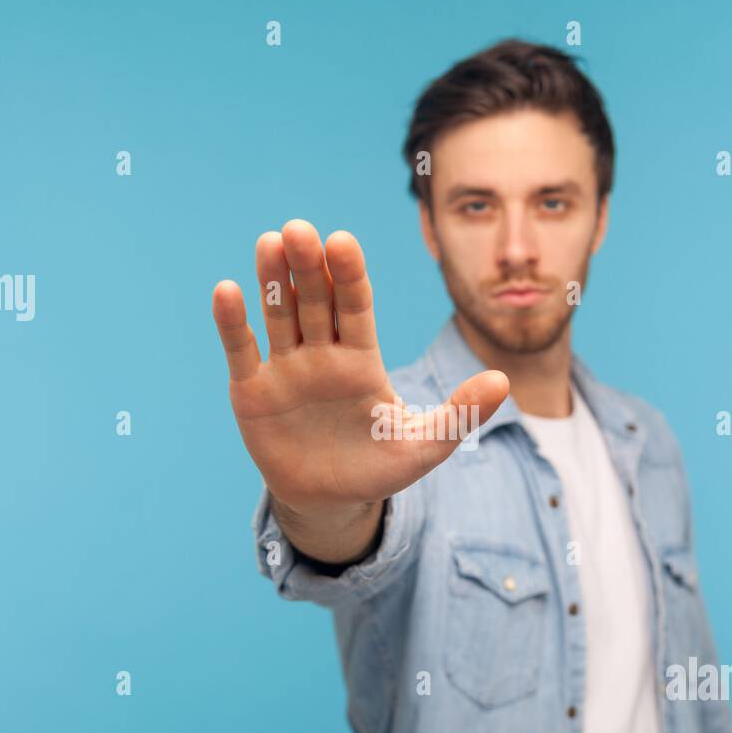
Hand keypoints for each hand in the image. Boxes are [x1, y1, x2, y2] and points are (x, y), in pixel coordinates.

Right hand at [211, 219, 508, 518]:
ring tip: (269, 243)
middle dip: (308, 266)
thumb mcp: (425, 444)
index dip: (349, 275)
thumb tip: (503, 380)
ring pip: (279, 314)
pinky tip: (228, 290)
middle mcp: (322, 353)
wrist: (330, 502)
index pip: (356, 306)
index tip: (342, 242)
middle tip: (299, 230)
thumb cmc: (379, 468)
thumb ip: (460, 412)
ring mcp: (285, 368)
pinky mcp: (252, 390)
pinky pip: (242, 350)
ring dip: (272, 281)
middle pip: (314, 300)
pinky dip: (233, 323)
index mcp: (362, 358)